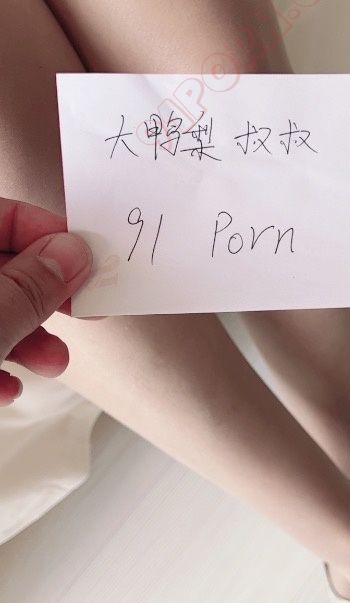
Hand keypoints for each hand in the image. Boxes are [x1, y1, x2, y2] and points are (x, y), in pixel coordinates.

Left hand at [0, 197, 92, 404]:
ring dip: (27, 338)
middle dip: (43, 295)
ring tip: (52, 363)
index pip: (1, 215)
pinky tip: (5, 388)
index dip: (47, 233)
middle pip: (1, 266)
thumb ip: (30, 287)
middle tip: (85, 309)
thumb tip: (71, 254)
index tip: (88, 260)